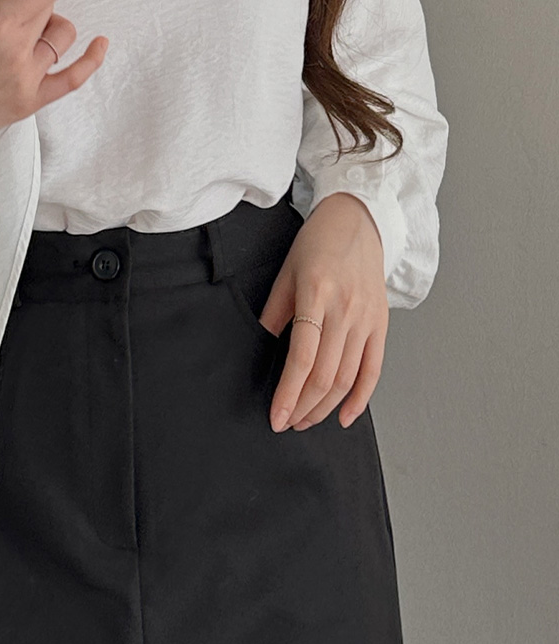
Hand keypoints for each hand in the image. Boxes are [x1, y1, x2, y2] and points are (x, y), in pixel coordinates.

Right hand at [0, 0, 108, 166]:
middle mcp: (18, 50)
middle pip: (51, 10)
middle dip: (36, 2)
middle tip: (12, 8)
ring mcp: (28, 79)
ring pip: (62, 37)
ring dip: (50, 27)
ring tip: (26, 32)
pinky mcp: (32, 102)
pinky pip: (74, 79)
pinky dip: (91, 60)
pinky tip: (100, 44)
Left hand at [257, 192, 389, 431]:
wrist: (358, 220)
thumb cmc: (317, 244)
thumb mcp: (285, 274)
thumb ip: (274, 314)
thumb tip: (261, 351)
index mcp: (316, 295)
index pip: (302, 358)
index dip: (288, 393)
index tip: (276, 416)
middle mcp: (346, 310)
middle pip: (326, 375)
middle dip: (304, 406)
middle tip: (287, 423)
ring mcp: (367, 318)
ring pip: (348, 377)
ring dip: (326, 407)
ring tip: (305, 420)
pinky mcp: (381, 323)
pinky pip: (373, 369)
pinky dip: (360, 398)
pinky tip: (343, 416)